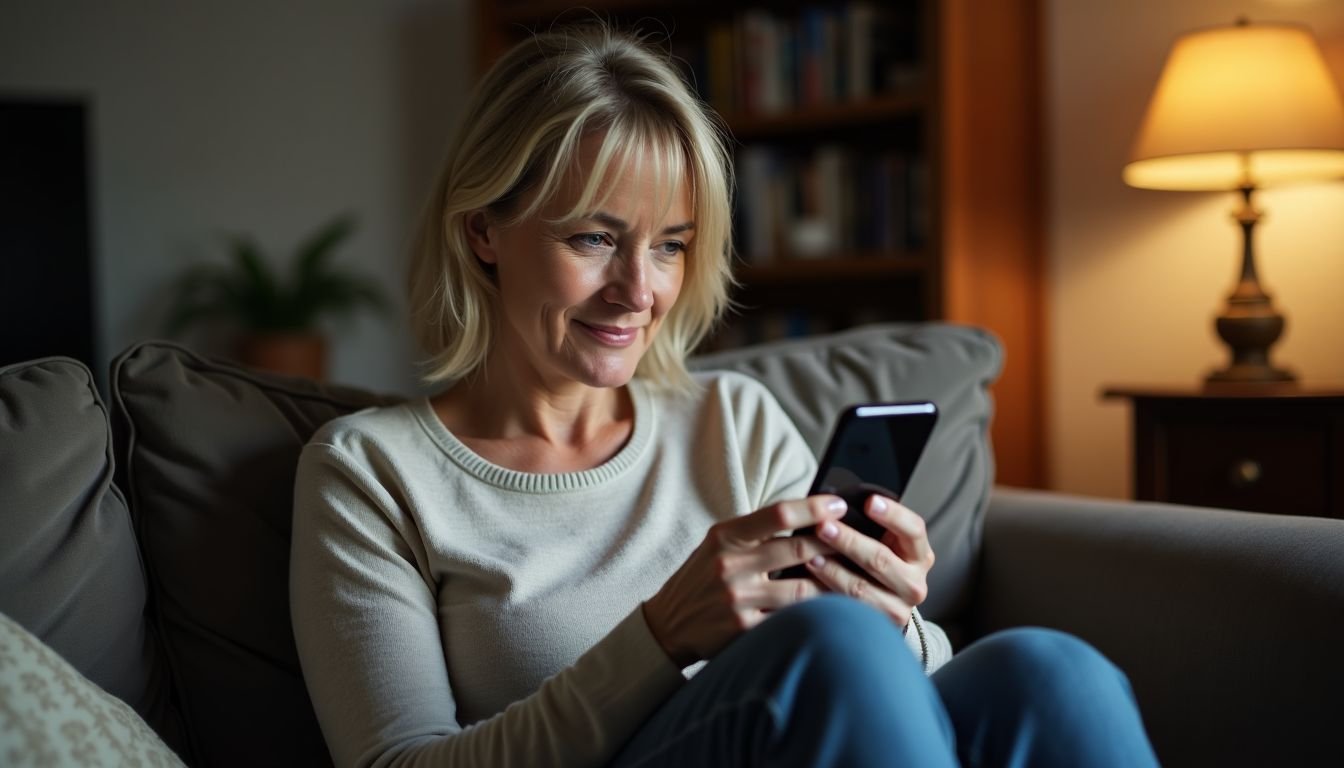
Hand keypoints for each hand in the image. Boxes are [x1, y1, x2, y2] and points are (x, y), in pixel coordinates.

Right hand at [642, 496, 845, 666]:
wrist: (667, 624)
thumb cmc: (701, 578)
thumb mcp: (717, 544)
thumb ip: (754, 531)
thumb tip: (804, 514)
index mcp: (725, 536)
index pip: (778, 513)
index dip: (813, 507)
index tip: (839, 504)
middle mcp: (730, 564)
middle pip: (797, 549)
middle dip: (833, 543)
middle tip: (857, 540)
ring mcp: (737, 598)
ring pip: (802, 589)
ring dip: (831, 584)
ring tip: (851, 578)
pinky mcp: (743, 629)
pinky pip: (790, 620)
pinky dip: (812, 615)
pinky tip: (830, 611)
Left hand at [804, 494, 933, 629]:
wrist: (883, 606)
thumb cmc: (876, 562)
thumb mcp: (884, 542)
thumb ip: (872, 526)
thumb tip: (837, 503)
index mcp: (920, 554)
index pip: (913, 529)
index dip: (892, 515)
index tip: (868, 502)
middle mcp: (915, 583)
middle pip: (881, 559)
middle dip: (849, 541)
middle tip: (823, 526)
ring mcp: (899, 609)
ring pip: (861, 588)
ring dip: (832, 570)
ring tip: (809, 556)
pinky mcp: (878, 627)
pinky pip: (848, 610)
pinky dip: (826, 594)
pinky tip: (810, 583)